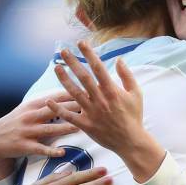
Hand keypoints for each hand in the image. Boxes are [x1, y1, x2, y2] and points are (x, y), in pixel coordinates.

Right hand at [0, 92, 80, 182]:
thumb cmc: (16, 122)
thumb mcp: (27, 109)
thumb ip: (45, 103)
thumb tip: (65, 93)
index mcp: (32, 106)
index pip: (54, 97)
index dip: (69, 94)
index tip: (85, 91)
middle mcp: (30, 117)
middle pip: (53, 110)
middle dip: (69, 108)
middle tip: (87, 107)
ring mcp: (27, 131)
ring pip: (49, 129)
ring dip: (64, 128)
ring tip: (79, 128)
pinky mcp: (25, 146)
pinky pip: (40, 149)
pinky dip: (51, 151)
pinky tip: (62, 152)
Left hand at [46, 41, 164, 181]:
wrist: (130, 141)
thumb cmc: (134, 116)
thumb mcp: (136, 94)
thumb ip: (127, 76)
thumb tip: (119, 59)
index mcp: (112, 91)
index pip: (99, 68)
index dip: (89, 54)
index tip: (81, 43)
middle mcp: (100, 100)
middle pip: (84, 77)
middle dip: (73, 62)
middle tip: (63, 51)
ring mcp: (92, 112)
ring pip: (74, 93)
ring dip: (64, 80)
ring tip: (56, 67)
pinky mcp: (86, 125)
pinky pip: (69, 116)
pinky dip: (58, 109)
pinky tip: (48, 101)